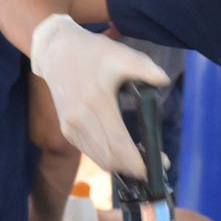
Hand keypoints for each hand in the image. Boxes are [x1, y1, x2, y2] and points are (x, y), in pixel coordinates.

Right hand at [29, 14, 169, 174]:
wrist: (56, 52)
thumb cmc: (92, 53)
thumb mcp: (120, 54)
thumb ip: (144, 67)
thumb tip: (164, 80)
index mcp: (97, 102)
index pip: (119, 145)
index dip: (138, 162)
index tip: (157, 166)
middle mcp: (80, 119)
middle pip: (111, 158)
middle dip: (134, 168)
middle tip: (152, 164)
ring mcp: (71, 127)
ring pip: (100, 159)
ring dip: (121, 165)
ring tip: (139, 158)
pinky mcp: (67, 130)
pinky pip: (90, 153)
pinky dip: (107, 157)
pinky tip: (120, 151)